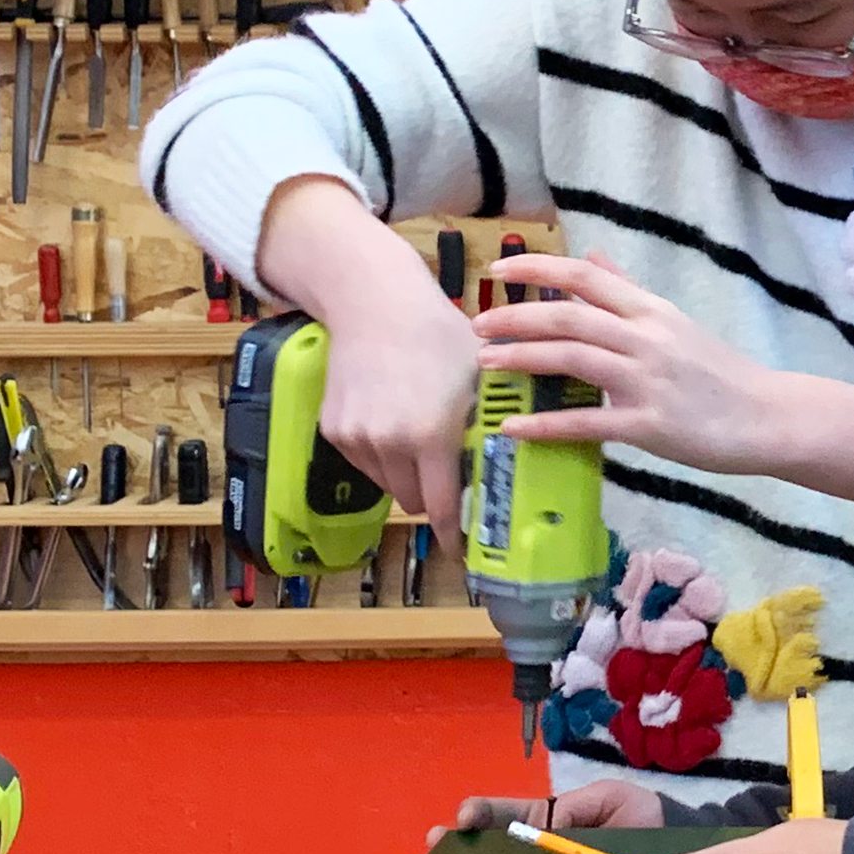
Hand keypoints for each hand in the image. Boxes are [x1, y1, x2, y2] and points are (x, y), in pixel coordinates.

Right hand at [258, 178, 479, 527]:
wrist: (375, 304)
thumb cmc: (438, 336)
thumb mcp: (480, 380)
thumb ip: (493, 426)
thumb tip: (520, 466)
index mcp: (430, 434)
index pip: (441, 506)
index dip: (453, 533)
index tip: (464, 549)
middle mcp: (388, 443)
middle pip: (414, 500)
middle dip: (435, 497)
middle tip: (451, 477)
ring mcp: (356, 438)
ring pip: (388, 485)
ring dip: (408, 477)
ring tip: (423, 443)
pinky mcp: (333, 430)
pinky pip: (365, 464)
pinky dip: (382, 458)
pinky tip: (396, 425)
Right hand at [426, 775, 664, 853]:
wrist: (675, 852)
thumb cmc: (639, 816)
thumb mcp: (610, 798)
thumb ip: (579, 807)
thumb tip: (549, 827)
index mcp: (547, 821)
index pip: (503, 816)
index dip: (481, 813)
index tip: (466, 818)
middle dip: (459, 850)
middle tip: (438, 849)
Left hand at [474, 252, 794, 477]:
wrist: (769, 416)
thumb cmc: (722, 372)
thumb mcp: (675, 321)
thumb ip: (628, 290)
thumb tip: (591, 254)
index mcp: (651, 311)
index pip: (585, 277)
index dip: (537, 269)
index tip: (498, 272)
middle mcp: (647, 338)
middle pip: (569, 317)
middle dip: (516, 318)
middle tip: (477, 326)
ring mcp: (648, 381)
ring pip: (573, 360)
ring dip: (522, 359)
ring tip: (485, 363)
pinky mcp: (650, 425)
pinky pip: (589, 422)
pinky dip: (547, 423)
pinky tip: (514, 426)